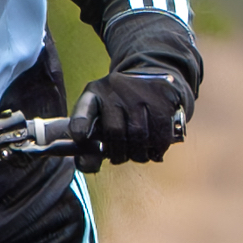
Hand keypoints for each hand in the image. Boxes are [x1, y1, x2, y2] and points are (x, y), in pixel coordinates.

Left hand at [71, 71, 190, 167]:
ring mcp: (139, 92)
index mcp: (93, 94)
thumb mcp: (98, 117)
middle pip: (115, 131)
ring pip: (139, 134)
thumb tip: (87, 165)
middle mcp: (114, 90)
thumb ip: (88, 145)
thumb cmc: (117, 107)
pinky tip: (153, 150)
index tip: (80, 137)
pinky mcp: (161, 98)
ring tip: (137, 154)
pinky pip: (160, 133)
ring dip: (138, 154)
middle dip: (118, 152)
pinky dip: (157, 148)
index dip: (80, 125)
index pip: (84, 110)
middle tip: (120, 157)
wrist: (148, 77)